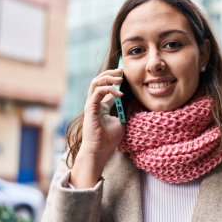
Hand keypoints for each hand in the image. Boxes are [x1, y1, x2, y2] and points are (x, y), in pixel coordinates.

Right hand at [70, 68, 124, 187]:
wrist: (99, 151)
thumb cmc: (108, 139)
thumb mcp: (121, 122)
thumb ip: (123, 111)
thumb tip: (131, 102)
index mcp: (101, 106)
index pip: (105, 88)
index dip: (114, 80)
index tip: (125, 76)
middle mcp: (94, 103)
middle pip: (98, 81)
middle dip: (110, 73)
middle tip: (122, 70)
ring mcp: (91, 104)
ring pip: (95, 82)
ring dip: (108, 77)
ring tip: (120, 77)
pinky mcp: (90, 108)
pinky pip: (98, 92)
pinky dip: (109, 89)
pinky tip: (119, 94)